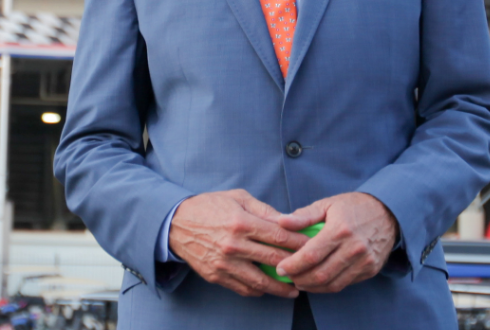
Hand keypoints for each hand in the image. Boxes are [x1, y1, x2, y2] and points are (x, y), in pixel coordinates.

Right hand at [169, 189, 310, 298]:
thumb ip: (264, 210)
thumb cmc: (209, 206)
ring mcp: (224, 263)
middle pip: (274, 260)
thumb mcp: (238, 198)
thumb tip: (289, 222)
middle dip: (296, 266)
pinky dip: (258, 290)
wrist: (176, 223)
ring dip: (280, 288)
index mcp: (241, 222)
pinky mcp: (216, 276)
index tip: (313, 247)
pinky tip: (268, 288)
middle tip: (310, 270)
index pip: (279, 236)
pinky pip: (243, 288)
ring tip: (294, 289)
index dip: (299, 243)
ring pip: (260, 281)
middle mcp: (233, 245)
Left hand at [274, 192, 397, 292]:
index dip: (292, 265)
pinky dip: (328, 286)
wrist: (388, 212)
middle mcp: (354, 248)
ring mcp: (364, 261)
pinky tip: (317, 281)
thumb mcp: (327, 204)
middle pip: (320, 274)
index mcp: (340, 230)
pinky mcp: (371, 269)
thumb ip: (304, 215)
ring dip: (312, 287)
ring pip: (333, 284)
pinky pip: (345, 284)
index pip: (310, 256)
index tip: (280, 268)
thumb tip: (281, 221)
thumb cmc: (353, 206)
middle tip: (288, 277)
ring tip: (300, 281)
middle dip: (299, 279)